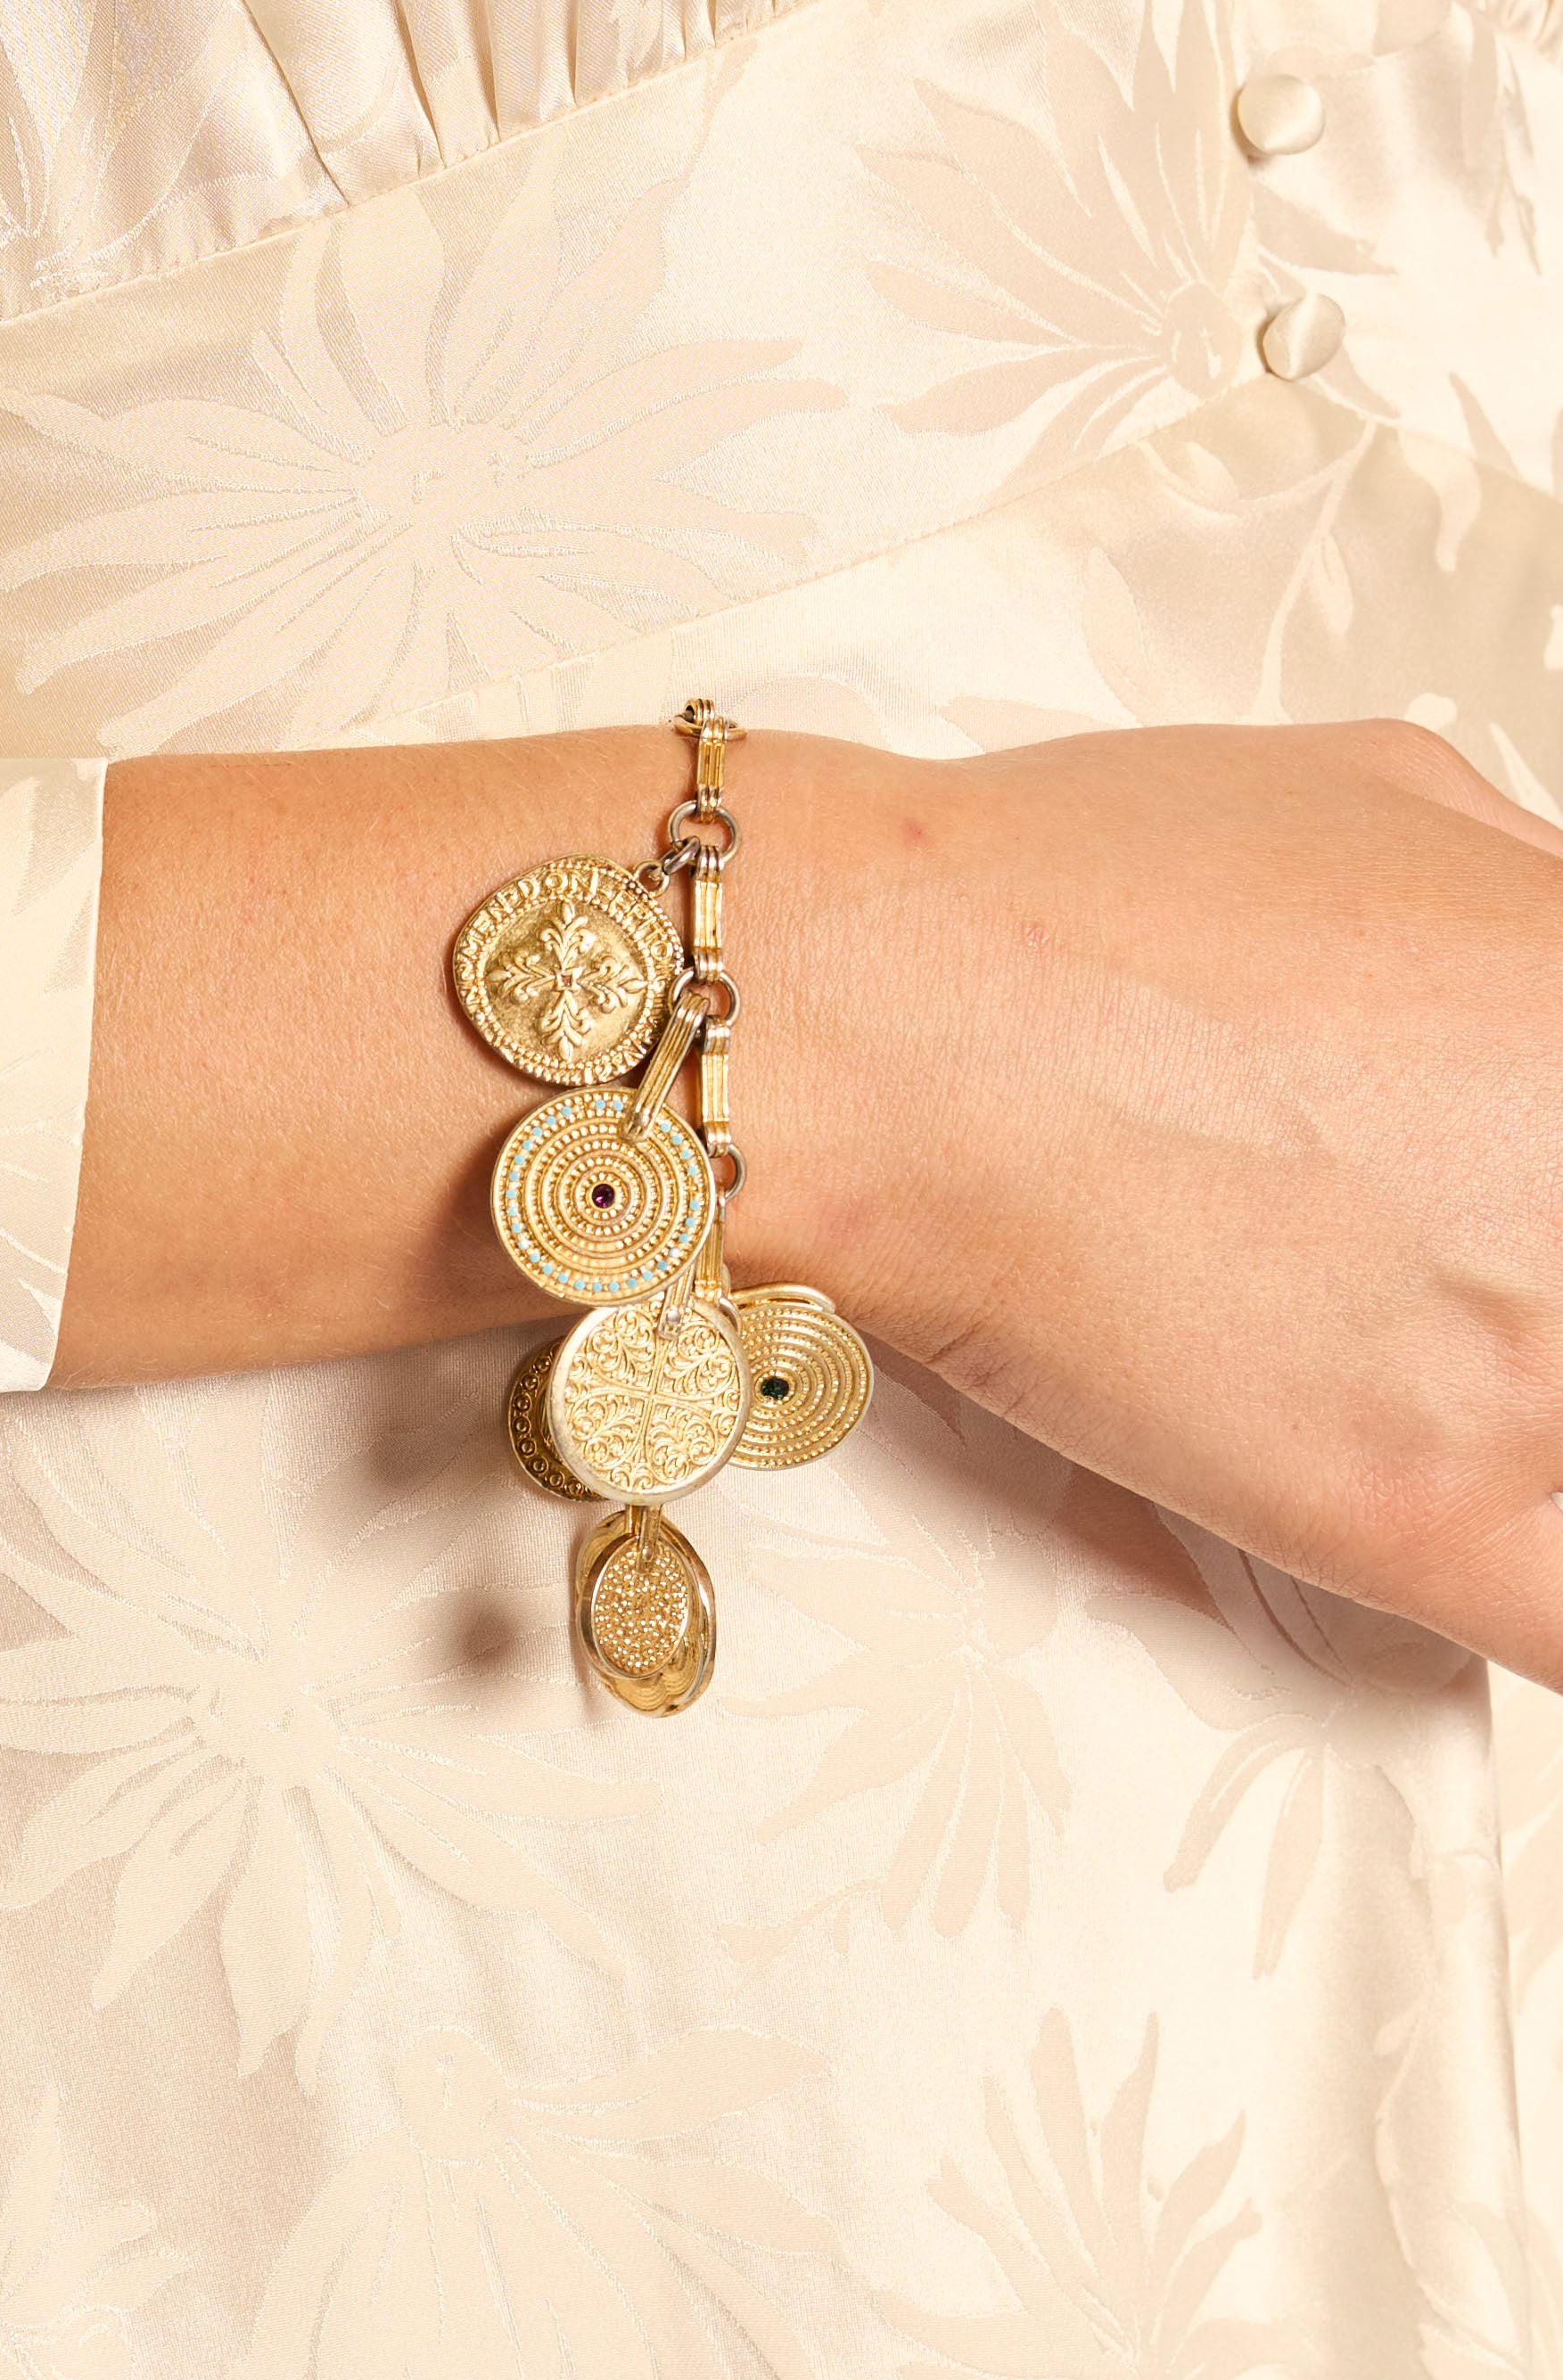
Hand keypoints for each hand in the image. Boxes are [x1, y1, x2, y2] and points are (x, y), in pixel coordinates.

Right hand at [736, 722, 1562, 1686]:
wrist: (884, 1027)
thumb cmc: (1077, 904)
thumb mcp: (1390, 793)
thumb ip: (1534, 898)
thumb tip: (1555, 965)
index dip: (1560, 1190)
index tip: (1527, 1201)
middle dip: (1538, 1291)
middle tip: (1437, 1276)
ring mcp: (1542, 1362)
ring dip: (1525, 1428)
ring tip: (1409, 1373)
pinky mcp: (1424, 1513)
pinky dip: (1532, 1586)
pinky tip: (1471, 1532)